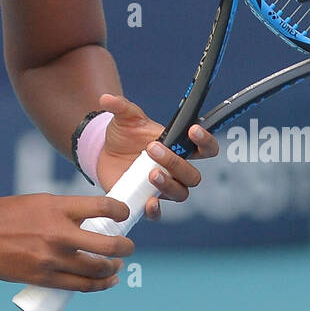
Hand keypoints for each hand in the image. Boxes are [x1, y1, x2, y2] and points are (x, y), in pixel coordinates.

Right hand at [0, 193, 134, 291]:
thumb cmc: (7, 215)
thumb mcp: (40, 202)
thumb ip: (65, 211)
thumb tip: (92, 221)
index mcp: (58, 207)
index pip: (103, 207)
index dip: (121, 211)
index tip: (124, 214)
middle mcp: (59, 232)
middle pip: (108, 244)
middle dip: (126, 247)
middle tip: (128, 246)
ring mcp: (52, 258)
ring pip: (97, 269)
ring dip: (113, 268)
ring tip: (116, 265)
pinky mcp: (44, 277)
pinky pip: (80, 286)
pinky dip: (99, 285)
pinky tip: (107, 281)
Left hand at [94, 93, 219, 219]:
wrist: (104, 153)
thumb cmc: (123, 134)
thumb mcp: (123, 118)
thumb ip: (120, 106)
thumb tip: (106, 98)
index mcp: (177, 147)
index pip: (204, 148)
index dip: (206, 142)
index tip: (193, 131)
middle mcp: (174, 169)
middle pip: (192, 175)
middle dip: (176, 163)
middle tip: (152, 149)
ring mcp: (162, 186)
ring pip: (180, 193)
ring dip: (169, 185)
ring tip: (150, 174)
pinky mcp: (146, 200)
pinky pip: (158, 212)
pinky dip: (155, 210)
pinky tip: (148, 203)